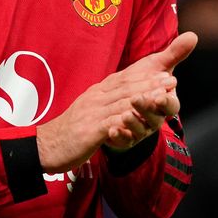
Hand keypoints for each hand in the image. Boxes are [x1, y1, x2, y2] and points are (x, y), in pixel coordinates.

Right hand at [36, 31, 197, 172]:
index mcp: (97, 92)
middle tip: (171, 80)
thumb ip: (110, 103)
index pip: (124, 80)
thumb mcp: (92, 112)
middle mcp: (95, 98)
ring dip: (144, 99)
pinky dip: (126, 121)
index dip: (146, 76)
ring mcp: (91, 113)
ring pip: (121, 103)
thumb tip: (129, 99)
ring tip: (161, 97)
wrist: (47, 145)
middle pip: (125, 88)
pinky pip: (110, 124)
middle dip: (150, 83)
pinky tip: (140, 120)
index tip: (165, 72)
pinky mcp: (88, 130)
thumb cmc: (72, 129)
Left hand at [105, 31, 197, 150]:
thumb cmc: (145, 81)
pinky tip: (111, 130)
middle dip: (147, 108)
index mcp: (164, 102)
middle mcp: (155, 118)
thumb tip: (193, 35)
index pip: (171, 105)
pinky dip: (119, 136)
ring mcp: (141, 129)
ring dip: (133, 123)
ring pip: (140, 130)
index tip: (160, 94)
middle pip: (155, 117)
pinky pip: (124, 140)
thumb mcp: (157, 66)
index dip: (166, 101)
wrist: (123, 98)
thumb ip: (174, 53)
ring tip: (124, 115)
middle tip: (137, 98)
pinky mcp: (125, 137)